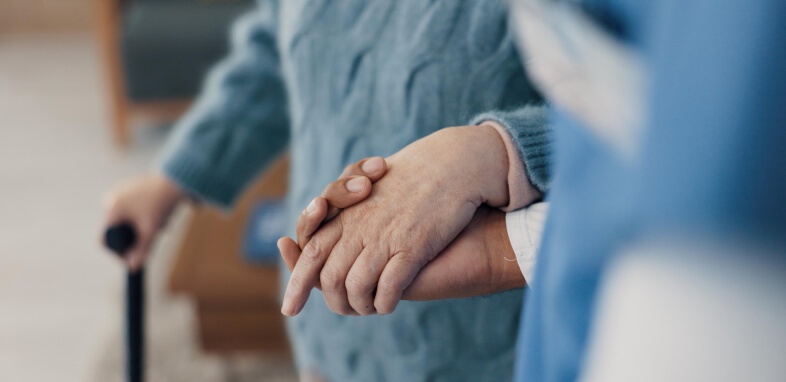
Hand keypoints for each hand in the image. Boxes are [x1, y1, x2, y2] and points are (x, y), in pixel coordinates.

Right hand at [102, 173, 185, 269]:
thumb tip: (132, 268)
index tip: (131, 259)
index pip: (106, 239)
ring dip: (143, 227)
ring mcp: (121, 193)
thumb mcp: (151, 230)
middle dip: (136, 237)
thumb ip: (141, 250)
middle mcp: (112, 200)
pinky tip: (160, 212)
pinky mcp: (131, 189)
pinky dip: (145, 216)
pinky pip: (133, 210)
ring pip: (128, 221)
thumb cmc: (162, 205)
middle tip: (156, 233)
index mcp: (113, 209)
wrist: (178, 181)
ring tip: (161, 221)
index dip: (117, 252)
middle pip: (119, 231)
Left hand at [281, 125, 509, 315]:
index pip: (312, 251)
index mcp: (347, 212)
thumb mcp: (373, 189)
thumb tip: (335, 235)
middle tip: (344, 311)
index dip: (298, 283)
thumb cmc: (414, 176)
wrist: (452, 164)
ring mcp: (385, 237)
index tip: (290, 309)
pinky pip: (388, 287)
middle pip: (329, 275)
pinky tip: (389, 304)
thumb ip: (351, 214)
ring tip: (370, 308)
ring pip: (356, 286)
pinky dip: (384, 303)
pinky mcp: (412, 247)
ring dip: (361, 306)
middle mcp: (360, 226)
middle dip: (332, 302)